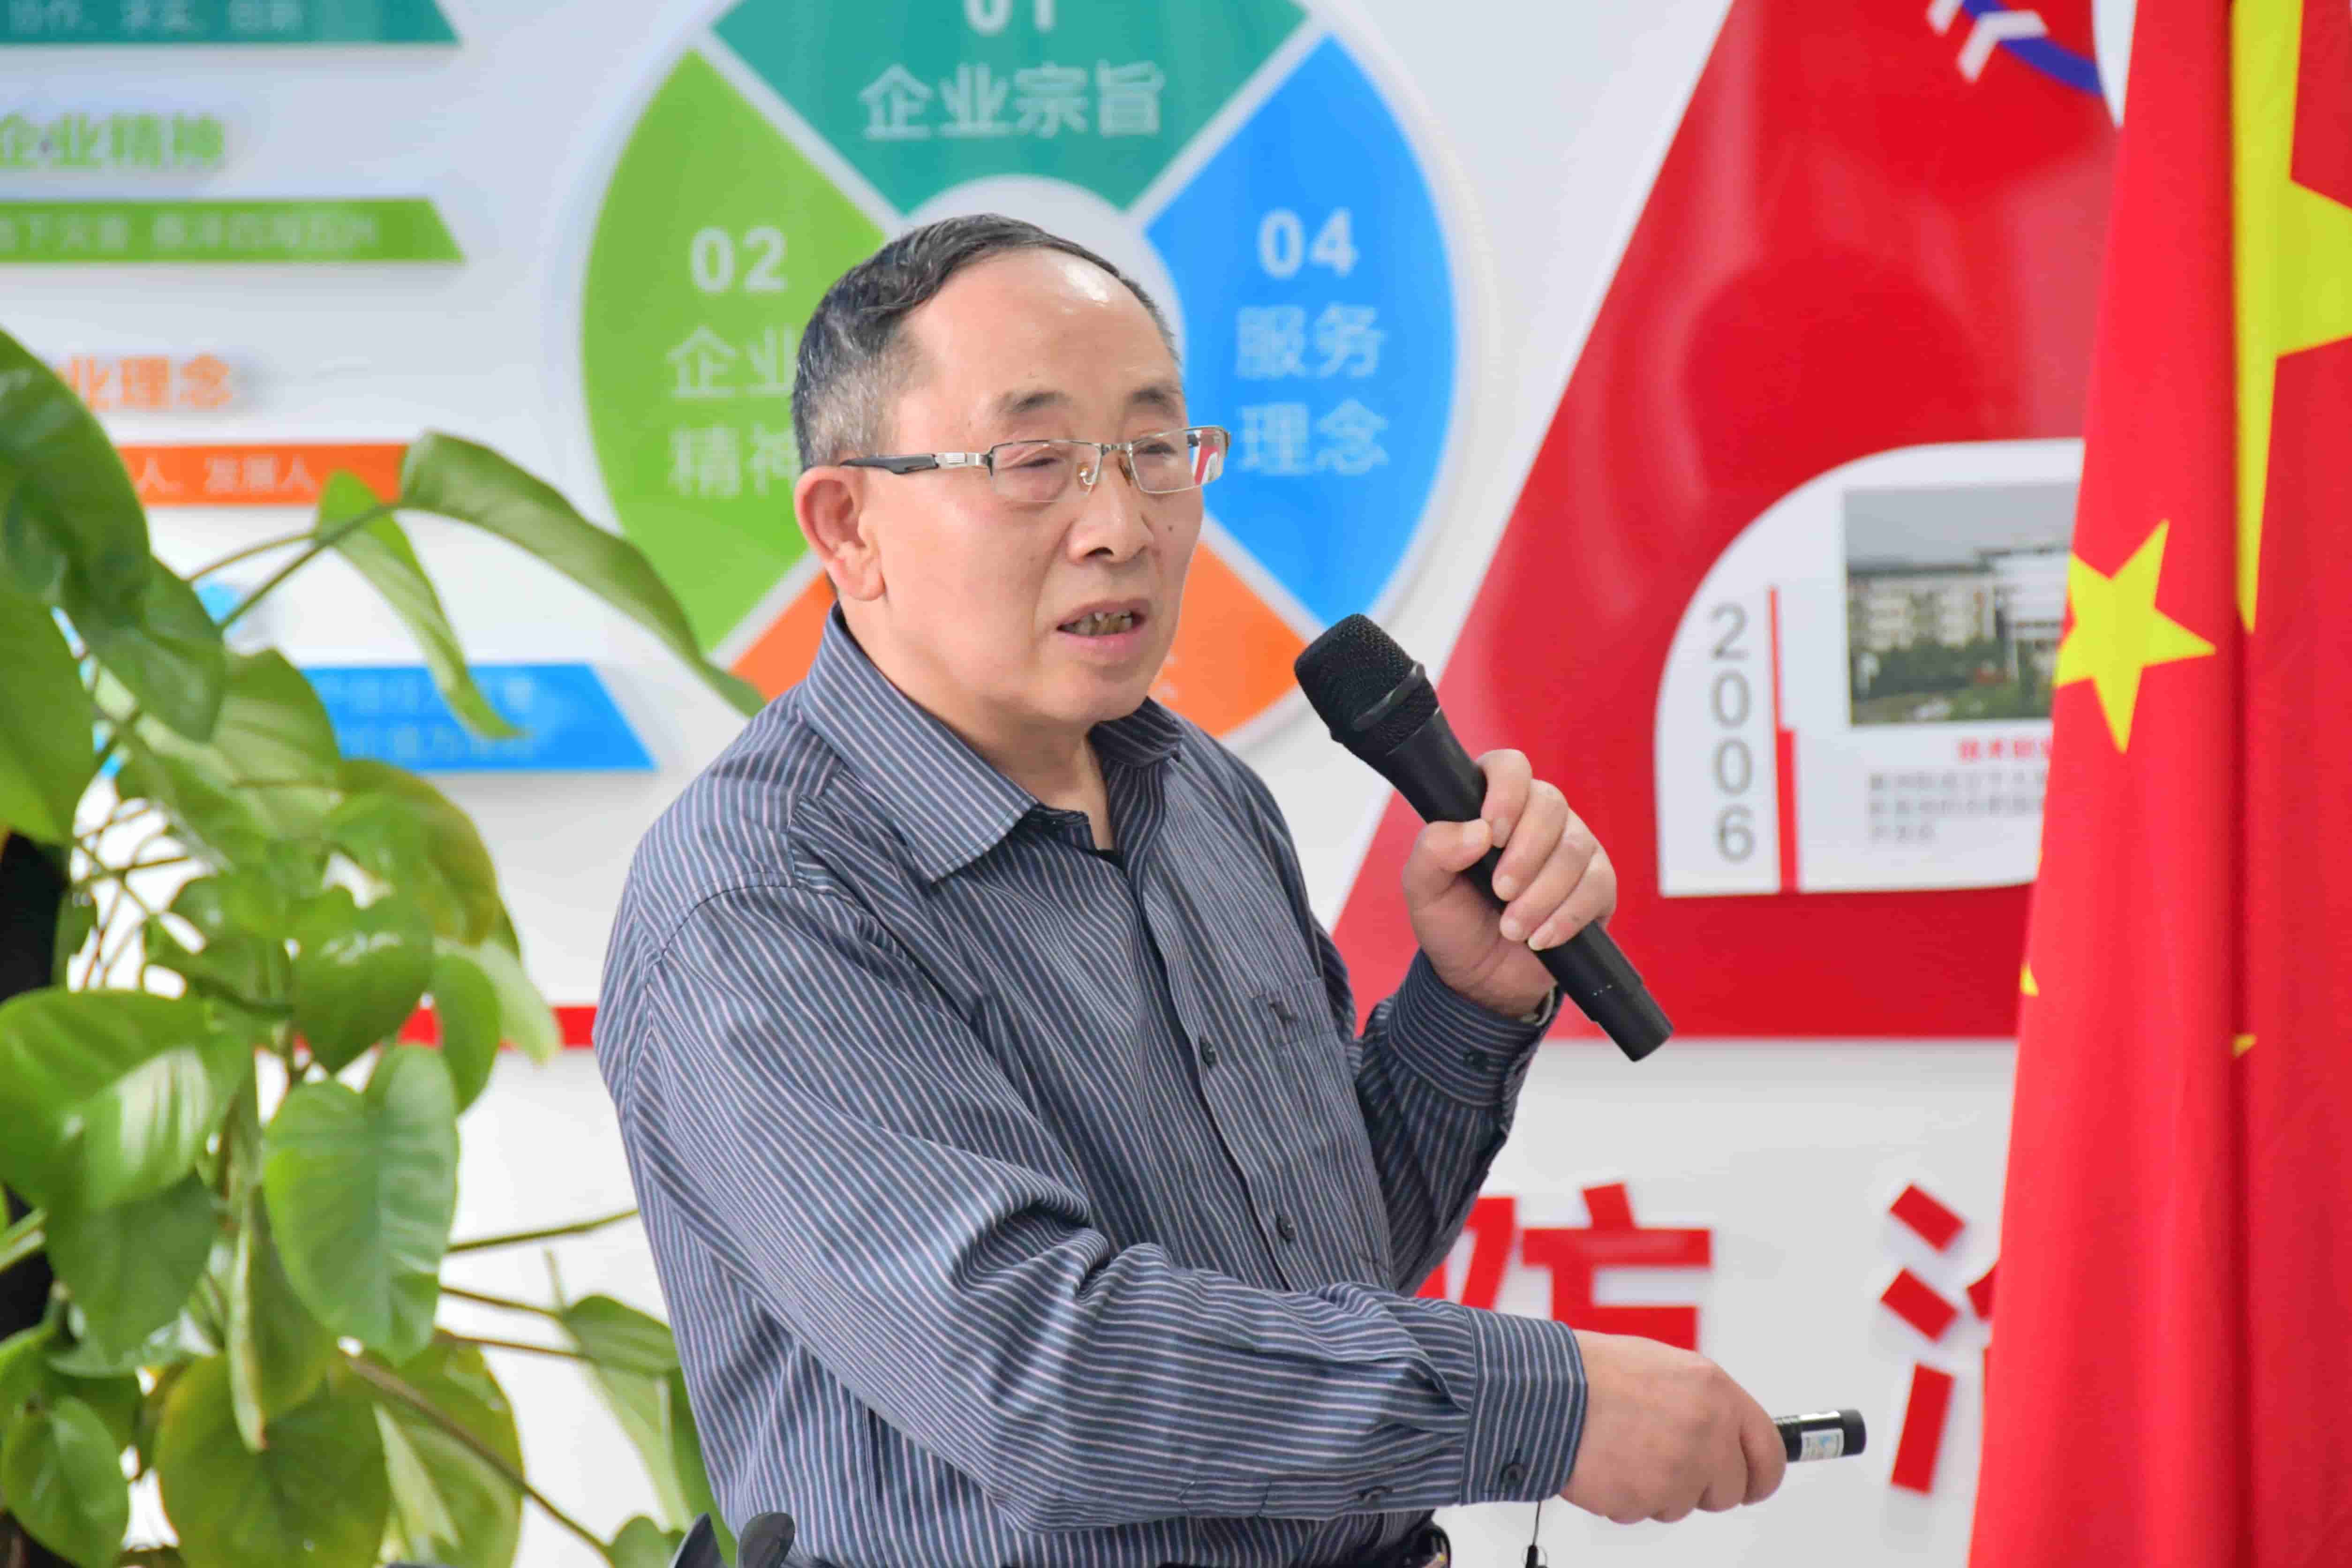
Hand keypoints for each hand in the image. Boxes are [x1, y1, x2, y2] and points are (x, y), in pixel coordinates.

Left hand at [1400, 749, 1616, 1018]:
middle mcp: (1538, 818)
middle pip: (1550, 804)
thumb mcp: (1424, 890)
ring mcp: (1572, 848)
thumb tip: (1476, 830)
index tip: (1492, 833)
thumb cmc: (1454, 922)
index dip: (1506, 792)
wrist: (1481, 979)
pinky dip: (1566, 915)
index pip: (1509, 767)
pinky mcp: (1597, 886)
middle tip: (1500, 892)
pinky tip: (1540, 938)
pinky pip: (1598, 886)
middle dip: (1525, 853)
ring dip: (1542, 893)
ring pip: (1576, 848)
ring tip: (1512, 929)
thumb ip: (1433, 852)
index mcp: (1493, 805)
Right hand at [1559, 1330, 1786, 1523]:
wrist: (1543, 1389)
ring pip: (1682, 1504)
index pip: (1768, 1452)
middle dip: (1699, 1484)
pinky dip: (1624, 1495)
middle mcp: (1705, 1431)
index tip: (1752, 1485)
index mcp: (1715, 1392)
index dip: (1760, 1475)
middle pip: (1727, 1490)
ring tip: (1623, 1448)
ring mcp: (1677, 1469)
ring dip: (1656, 1488)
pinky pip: (1642, 1512)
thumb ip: (1704, 1402)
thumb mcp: (1664, 1366)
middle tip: (1662, 1460)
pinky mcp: (1644, 1498)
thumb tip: (1725, 1435)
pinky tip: (1606, 1461)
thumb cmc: (1594, 1372)